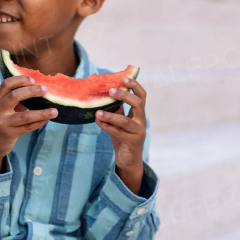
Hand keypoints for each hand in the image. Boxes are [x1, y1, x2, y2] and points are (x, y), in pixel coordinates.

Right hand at [0, 75, 57, 174]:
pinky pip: (28, 127)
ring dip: (42, 113)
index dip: (20, 79)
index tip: (33, 80)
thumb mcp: (2, 110)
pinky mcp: (9, 134)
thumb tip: (37, 90)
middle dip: (32, 91)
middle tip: (45, 90)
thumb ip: (15, 101)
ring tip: (55, 111)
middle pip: (14, 96)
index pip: (6, 84)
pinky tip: (47, 119)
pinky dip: (39, 122)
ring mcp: (2, 123)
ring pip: (25, 116)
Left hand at [95, 77, 146, 194]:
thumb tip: (104, 96)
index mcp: (139, 113)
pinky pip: (118, 133)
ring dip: (110, 115)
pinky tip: (98, 122)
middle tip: (111, 91)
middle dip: (125, 96)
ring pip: (125, 121)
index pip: (142, 96)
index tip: (124, 79)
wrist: (128, 160)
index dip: (135, 86)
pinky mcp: (132, 142)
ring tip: (97, 112)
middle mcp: (141, 121)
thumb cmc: (123, 137)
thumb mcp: (119, 121)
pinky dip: (107, 127)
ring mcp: (138, 132)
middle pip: (138, 104)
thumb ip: (116, 110)